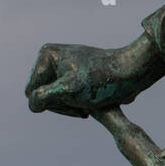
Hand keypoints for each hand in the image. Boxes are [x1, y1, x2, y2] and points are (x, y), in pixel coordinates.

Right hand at [25, 34, 164, 117]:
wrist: (132, 73)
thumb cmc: (102, 80)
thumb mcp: (69, 90)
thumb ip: (44, 97)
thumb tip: (32, 103)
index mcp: (46, 55)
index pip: (32, 91)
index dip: (51, 103)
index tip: (73, 102)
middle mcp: (53, 58)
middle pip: (41, 95)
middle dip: (61, 105)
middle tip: (83, 110)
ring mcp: (64, 67)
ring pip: (54, 98)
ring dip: (69, 107)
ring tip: (87, 108)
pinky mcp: (75, 75)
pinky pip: (66, 96)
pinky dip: (75, 104)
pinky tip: (89, 108)